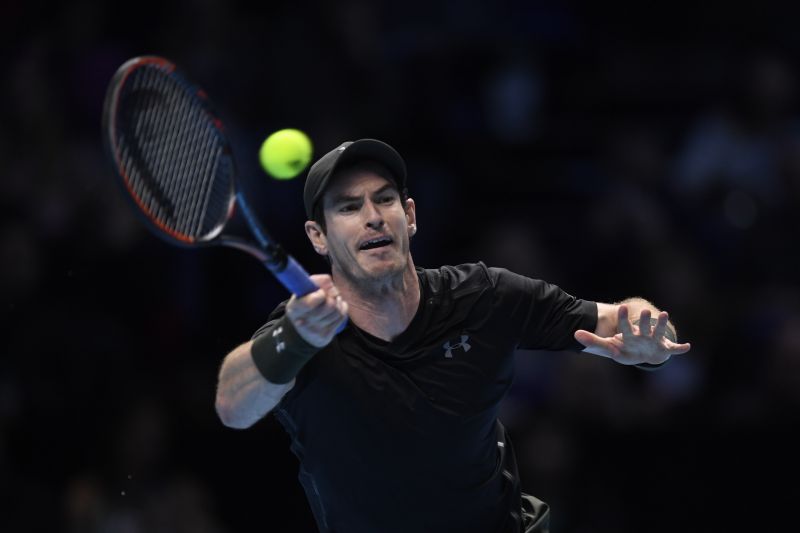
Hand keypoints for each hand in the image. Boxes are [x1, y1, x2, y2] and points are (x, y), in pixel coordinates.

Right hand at [285, 274, 347, 347]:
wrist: (302, 329)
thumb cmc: (304, 303)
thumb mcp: (304, 291)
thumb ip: (316, 281)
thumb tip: (329, 281)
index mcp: (294, 308)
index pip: (310, 302)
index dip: (321, 295)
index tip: (321, 292)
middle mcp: (303, 321)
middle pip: (329, 306)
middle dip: (332, 297)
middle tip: (330, 295)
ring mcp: (315, 331)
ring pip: (337, 312)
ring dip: (338, 302)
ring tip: (333, 300)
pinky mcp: (325, 336)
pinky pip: (341, 317)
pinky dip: (342, 309)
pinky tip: (337, 307)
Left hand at [574, 305, 690, 364]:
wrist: (643, 354)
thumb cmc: (625, 349)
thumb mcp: (609, 348)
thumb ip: (592, 341)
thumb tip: (574, 333)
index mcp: (628, 335)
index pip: (625, 326)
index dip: (624, 318)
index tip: (622, 307)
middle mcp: (642, 335)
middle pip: (643, 327)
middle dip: (645, 320)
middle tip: (646, 310)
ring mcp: (654, 341)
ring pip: (658, 333)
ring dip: (661, 325)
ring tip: (665, 313)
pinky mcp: (665, 349)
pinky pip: (673, 349)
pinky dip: (680, 349)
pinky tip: (687, 347)